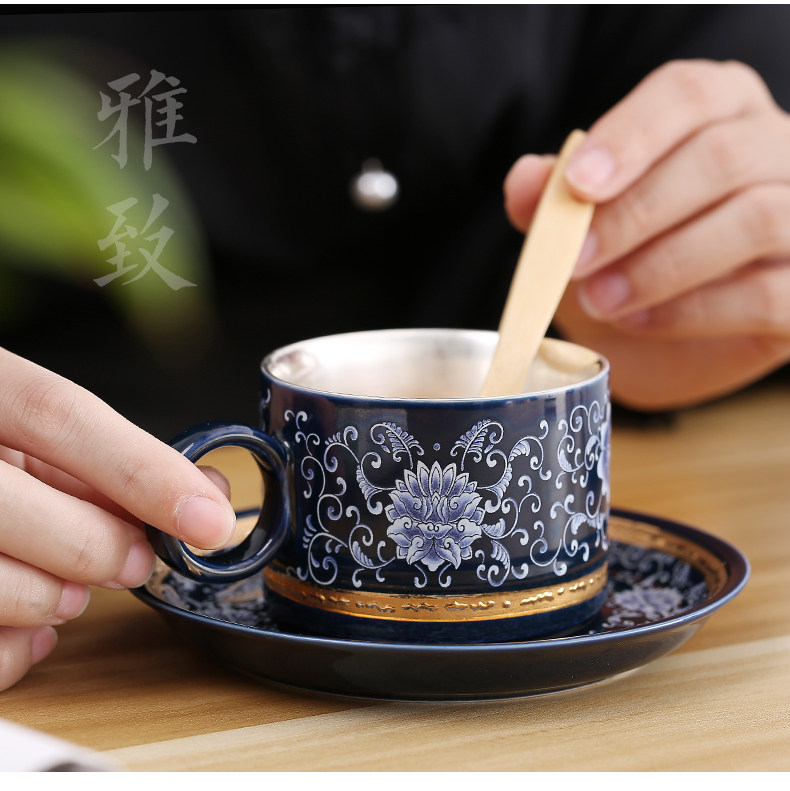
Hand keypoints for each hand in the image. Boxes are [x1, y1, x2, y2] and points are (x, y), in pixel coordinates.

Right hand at [0, 347, 235, 690]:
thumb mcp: (31, 429)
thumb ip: (107, 456)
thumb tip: (205, 493)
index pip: (60, 416)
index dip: (144, 472)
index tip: (209, 519)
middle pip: (20, 506)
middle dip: (96, 546)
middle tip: (134, 562)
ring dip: (52, 598)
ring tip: (70, 589)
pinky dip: (11, 650)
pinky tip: (29, 629)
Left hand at [505, 59, 789, 409]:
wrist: (659, 338)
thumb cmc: (624, 261)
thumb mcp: (580, 228)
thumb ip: (553, 200)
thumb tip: (525, 180)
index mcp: (720, 113)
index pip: (689, 95)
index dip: (631, 136)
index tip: (578, 184)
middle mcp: (774, 151)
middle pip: (722, 158)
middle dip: (635, 214)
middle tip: (574, 261)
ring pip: (757, 220)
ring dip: (663, 266)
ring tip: (601, 299)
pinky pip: (770, 295)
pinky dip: (692, 312)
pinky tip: (637, 321)